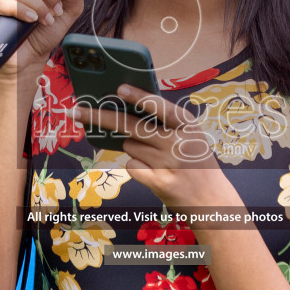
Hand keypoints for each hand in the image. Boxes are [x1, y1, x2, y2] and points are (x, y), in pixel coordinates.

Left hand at [71, 85, 233, 208]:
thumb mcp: (190, 138)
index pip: (159, 106)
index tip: (118, 88)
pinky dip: (137, 167)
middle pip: (131, 127)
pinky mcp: (159, 183)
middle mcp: (178, 143)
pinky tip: (154, 172)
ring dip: (133, 148)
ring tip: (156, 157)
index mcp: (188, 126)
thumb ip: (165, 125)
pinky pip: (131, 166)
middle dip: (100, 117)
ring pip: (130, 147)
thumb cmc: (196, 163)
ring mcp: (168, 164)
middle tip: (75, 112)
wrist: (213, 201)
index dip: (138, 96)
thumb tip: (125, 112)